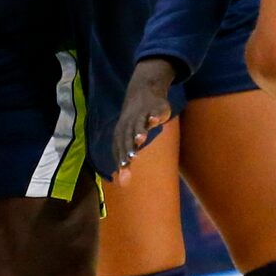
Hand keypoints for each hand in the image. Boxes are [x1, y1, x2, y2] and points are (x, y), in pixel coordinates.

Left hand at [109, 58, 181, 181]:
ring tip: (140, 138)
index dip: (122, 157)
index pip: (120, 147)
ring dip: (139, 130)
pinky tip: (155, 120)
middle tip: (131, 159)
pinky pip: (154, 111)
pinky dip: (154, 115)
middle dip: (129, 147)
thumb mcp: (128, 141)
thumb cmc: (133, 123)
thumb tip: (123, 183)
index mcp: (121, 133)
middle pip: (128, 137)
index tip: (123, 169)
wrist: (141, 92)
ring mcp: (142, 115)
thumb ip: (126, 161)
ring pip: (139, 123)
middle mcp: (129, 125)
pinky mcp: (155, 108)